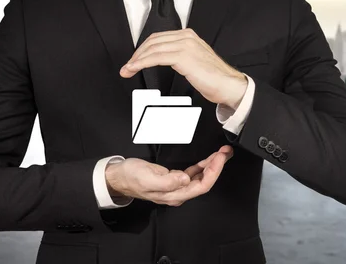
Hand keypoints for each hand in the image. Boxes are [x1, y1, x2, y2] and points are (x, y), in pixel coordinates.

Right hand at [105, 145, 233, 206]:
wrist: (119, 176)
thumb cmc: (131, 177)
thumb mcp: (147, 177)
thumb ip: (167, 181)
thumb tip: (185, 179)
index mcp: (174, 195)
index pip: (201, 185)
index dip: (213, 172)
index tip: (219, 157)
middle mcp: (178, 193)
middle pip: (205, 182)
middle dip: (217, 166)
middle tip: (225, 152)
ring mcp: (177, 186)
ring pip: (201, 177)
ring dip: (213, 165)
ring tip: (222, 153)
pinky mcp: (174, 179)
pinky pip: (194, 173)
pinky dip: (204, 164)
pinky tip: (209, 159)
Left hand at [119, 29, 247, 109]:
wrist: (229, 85)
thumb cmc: (214, 78)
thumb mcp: (194, 61)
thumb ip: (179, 56)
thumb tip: (162, 60)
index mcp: (188, 36)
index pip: (158, 38)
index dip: (143, 49)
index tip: (134, 60)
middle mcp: (186, 37)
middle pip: (153, 42)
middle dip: (137, 54)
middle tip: (127, 66)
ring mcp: (185, 45)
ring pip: (152, 49)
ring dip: (136, 60)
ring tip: (127, 70)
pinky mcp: (183, 56)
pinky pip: (156, 58)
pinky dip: (142, 63)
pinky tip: (134, 69)